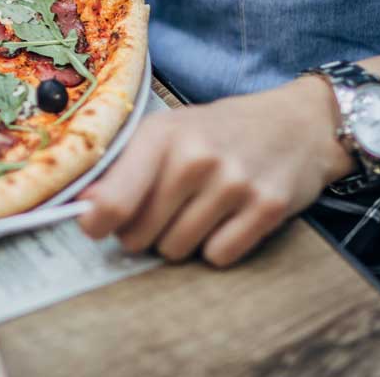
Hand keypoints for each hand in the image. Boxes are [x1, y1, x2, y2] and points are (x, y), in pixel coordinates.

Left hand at [78, 77, 352, 266]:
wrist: (295, 123)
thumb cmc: (217, 132)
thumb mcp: (166, 133)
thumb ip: (122, 168)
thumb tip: (84, 207)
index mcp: (161, 135)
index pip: (113, 201)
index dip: (96, 224)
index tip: (95, 227)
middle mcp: (196, 157)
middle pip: (141, 235)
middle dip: (143, 233)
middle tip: (162, 211)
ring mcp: (234, 183)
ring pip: (177, 250)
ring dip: (180, 241)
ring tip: (197, 210)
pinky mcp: (268, 207)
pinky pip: (219, 256)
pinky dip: (217, 247)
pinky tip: (227, 219)